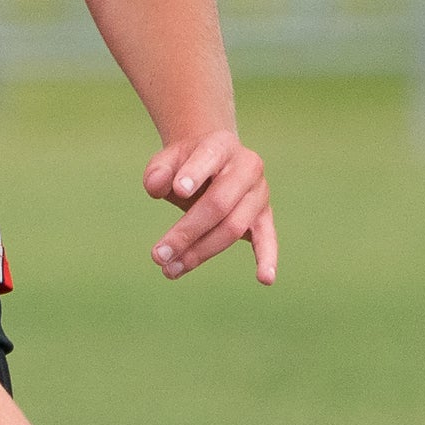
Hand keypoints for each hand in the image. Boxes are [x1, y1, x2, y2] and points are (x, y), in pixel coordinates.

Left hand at [144, 130, 278, 283]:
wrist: (213, 164)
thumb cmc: (185, 165)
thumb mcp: (168, 159)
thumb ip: (158, 171)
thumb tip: (156, 188)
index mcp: (221, 146)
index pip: (209, 158)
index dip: (194, 174)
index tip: (178, 191)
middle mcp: (247, 167)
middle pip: (218, 203)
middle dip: (186, 232)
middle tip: (157, 256)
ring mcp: (259, 194)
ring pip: (233, 227)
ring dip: (200, 252)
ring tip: (170, 270)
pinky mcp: (264, 217)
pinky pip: (268, 239)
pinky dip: (268, 259)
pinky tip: (265, 279)